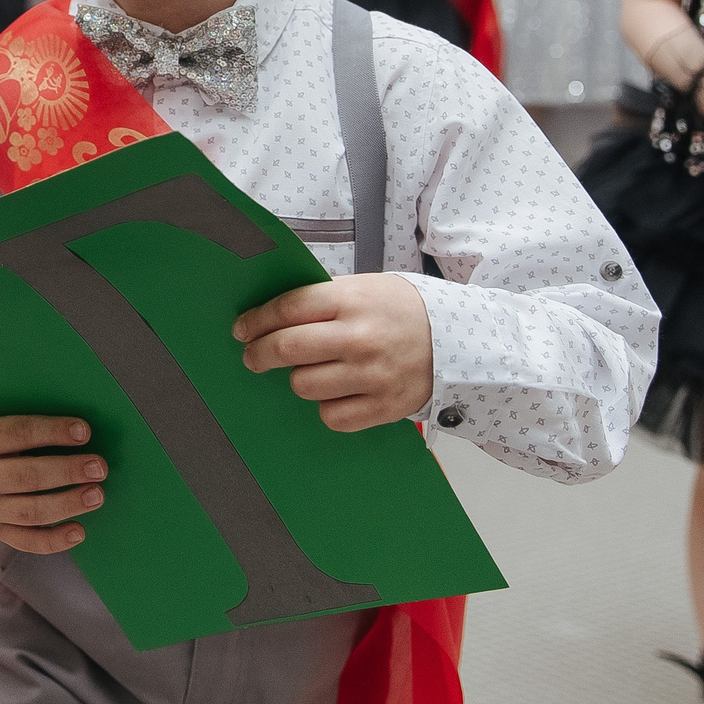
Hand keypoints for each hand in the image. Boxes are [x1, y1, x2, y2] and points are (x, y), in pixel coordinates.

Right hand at [0, 414, 104, 553]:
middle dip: (66, 471)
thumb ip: (32, 423)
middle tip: (98, 467)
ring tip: (96, 495)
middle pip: (26, 476)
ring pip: (30, 511)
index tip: (84, 432)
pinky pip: (28, 541)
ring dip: (67, 504)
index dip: (52, 432)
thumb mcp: (1, 419)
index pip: (17, 433)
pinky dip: (55, 540)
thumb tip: (80, 429)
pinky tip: (79, 531)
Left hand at [235, 273, 434, 431]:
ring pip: (304, 385)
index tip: (242, 329)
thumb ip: (323, 299)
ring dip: (299, 378)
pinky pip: (332, 416)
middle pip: (288, 349)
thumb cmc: (404, 311)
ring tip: (310, 370)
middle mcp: (360, 337)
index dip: (257, 320)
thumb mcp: (366, 287)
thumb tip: (272, 314)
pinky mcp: (384, 407)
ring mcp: (373, 375)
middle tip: (252, 356)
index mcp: (353, 300)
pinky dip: (326, 406)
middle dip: (259, 354)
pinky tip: (335, 392)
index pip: (289, 309)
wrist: (460, 340)